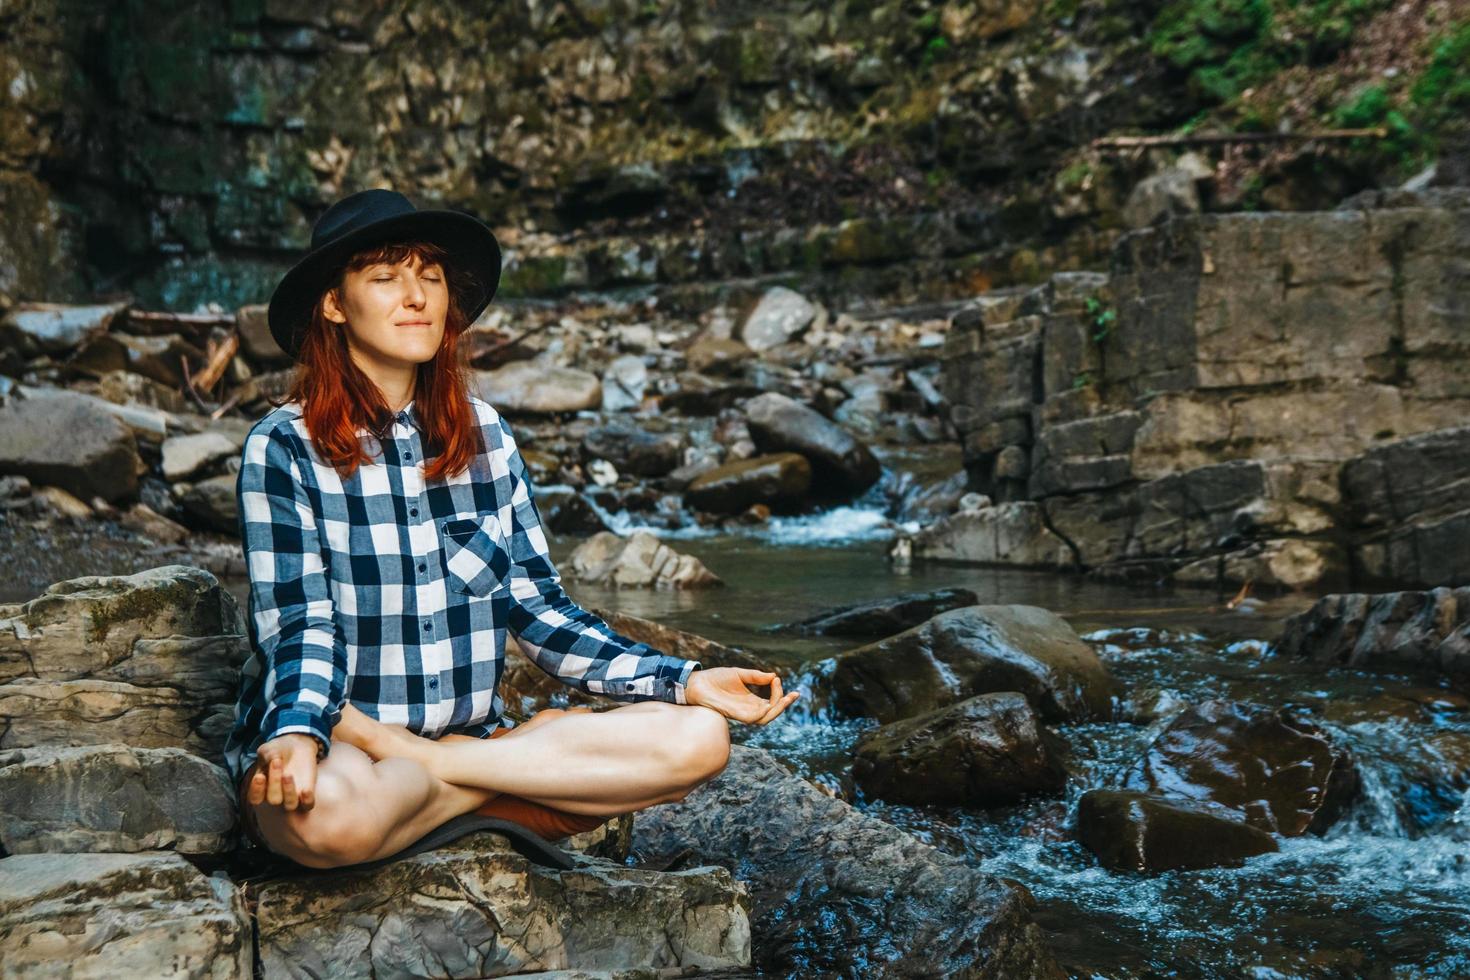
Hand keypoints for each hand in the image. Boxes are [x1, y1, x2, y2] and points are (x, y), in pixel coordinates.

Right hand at [246, 732, 321, 810]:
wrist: (297, 745)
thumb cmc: (278, 751)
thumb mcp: (269, 750)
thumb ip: (267, 756)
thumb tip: (273, 761)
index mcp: (262, 789)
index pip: (255, 798)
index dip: (256, 790)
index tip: (259, 776)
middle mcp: (276, 796)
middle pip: (273, 800)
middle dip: (274, 782)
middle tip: (277, 762)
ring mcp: (292, 796)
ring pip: (290, 805)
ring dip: (289, 791)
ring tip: (288, 774)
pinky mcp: (307, 793)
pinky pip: (308, 804)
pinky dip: (307, 800)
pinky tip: (306, 790)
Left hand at [685, 667, 799, 724]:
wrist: (697, 682)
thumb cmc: (716, 679)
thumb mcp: (740, 674)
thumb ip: (756, 676)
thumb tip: (774, 676)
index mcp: (751, 700)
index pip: (771, 703)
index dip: (781, 695)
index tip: (778, 679)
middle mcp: (748, 709)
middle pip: (772, 713)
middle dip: (784, 705)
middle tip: (794, 694)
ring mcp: (742, 713)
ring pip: (765, 718)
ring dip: (777, 709)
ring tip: (784, 696)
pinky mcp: (734, 714)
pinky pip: (752, 718)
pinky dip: (763, 713)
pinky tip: (768, 704)